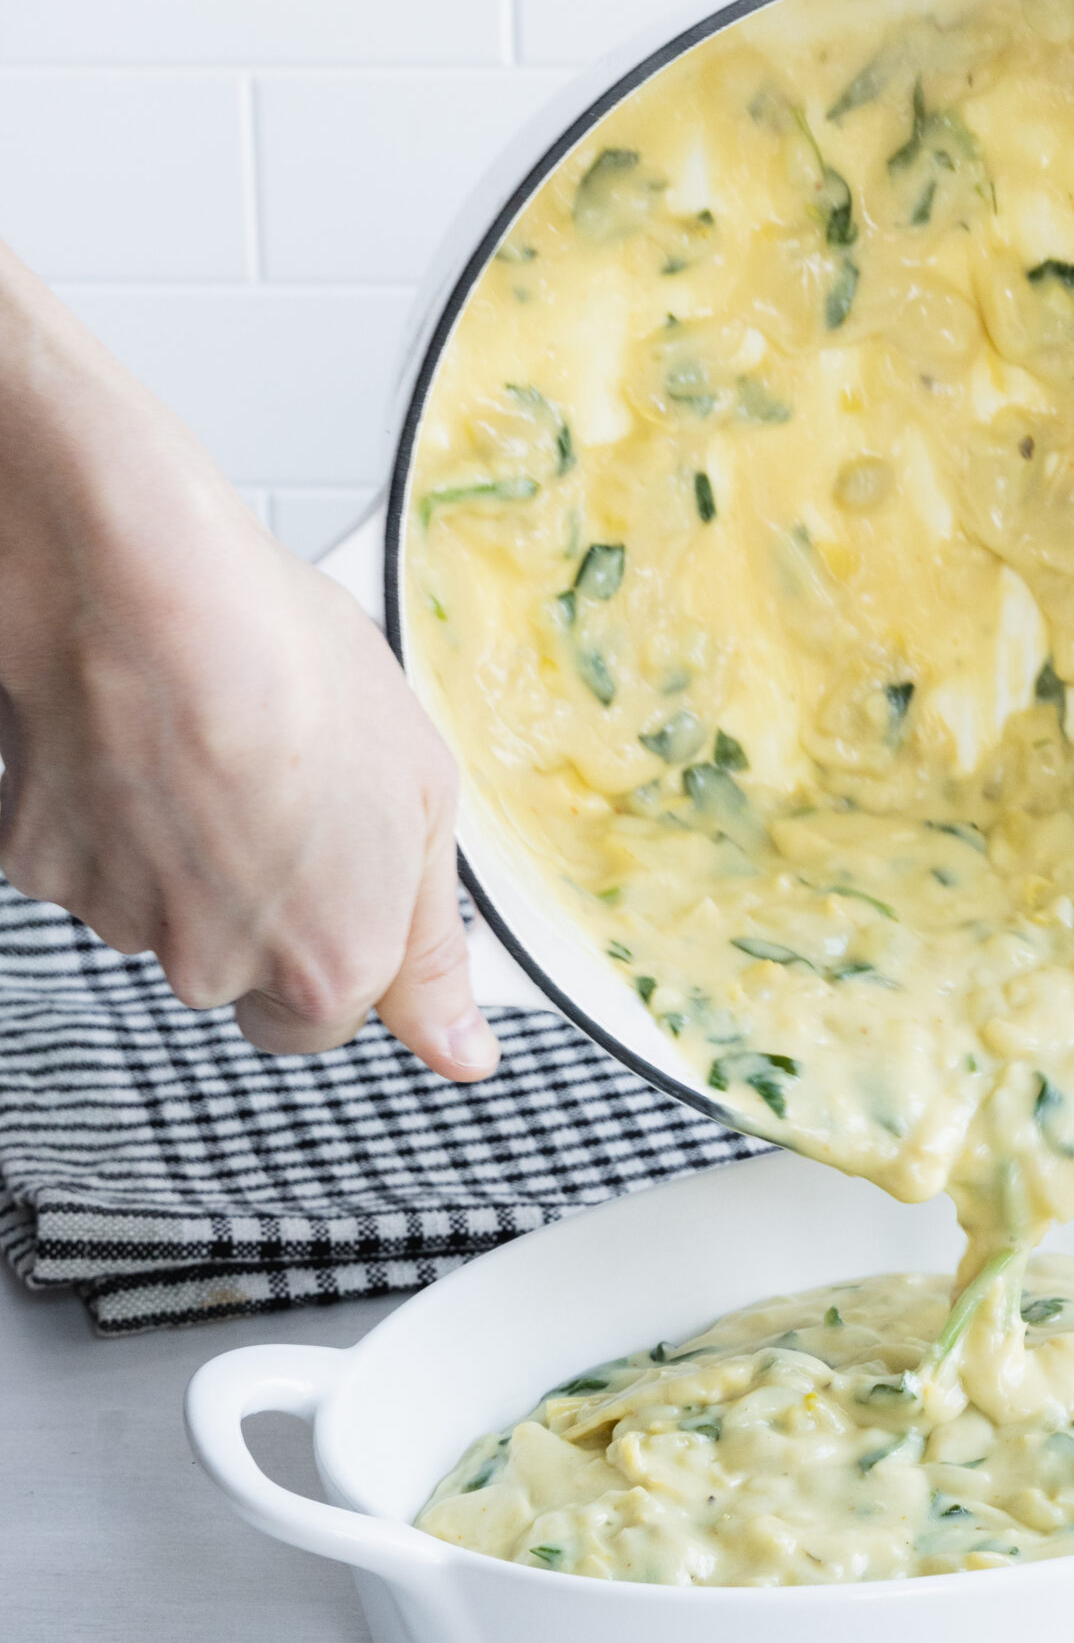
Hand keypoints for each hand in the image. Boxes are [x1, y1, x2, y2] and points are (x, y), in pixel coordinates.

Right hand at [0, 242, 498, 1081]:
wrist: (147, 591)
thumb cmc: (291, 667)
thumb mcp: (424, 797)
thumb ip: (433, 945)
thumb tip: (462, 1051)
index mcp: (330, 961)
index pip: (328, 1019)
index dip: (334, 939)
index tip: (333, 873)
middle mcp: (216, 963)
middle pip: (236, 965)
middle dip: (252, 893)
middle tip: (270, 783)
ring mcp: (120, 915)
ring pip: (158, 908)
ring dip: (179, 847)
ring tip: (207, 739)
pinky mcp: (40, 864)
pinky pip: (86, 856)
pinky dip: (106, 810)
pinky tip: (138, 736)